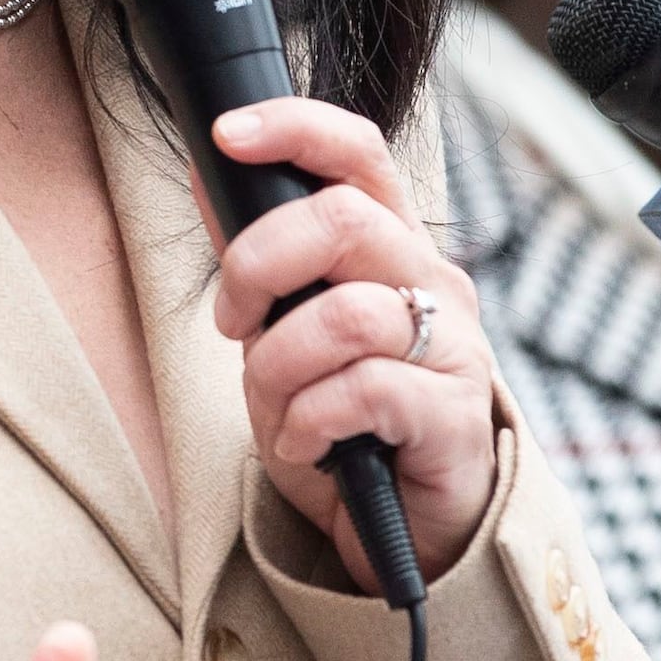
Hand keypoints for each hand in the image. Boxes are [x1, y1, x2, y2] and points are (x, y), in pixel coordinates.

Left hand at [206, 98, 496, 588]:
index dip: (295, 129)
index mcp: (392, 248)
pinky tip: (306, 447)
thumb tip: (209, 177)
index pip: (359, 153)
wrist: (410, 530)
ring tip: (277, 409)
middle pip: (342, 221)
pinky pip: (361, 392)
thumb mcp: (289, 333)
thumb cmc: (350, 425)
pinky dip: (308, 425)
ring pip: (344, 315)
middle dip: (259, 266)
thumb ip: (263, 264)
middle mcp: (431, 282)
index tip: (226, 135)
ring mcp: (451, 345)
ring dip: (279, 367)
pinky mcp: (451, 413)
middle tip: (234, 323)